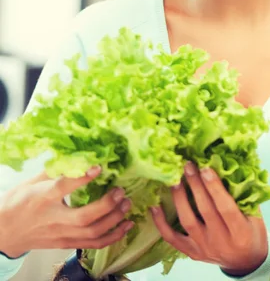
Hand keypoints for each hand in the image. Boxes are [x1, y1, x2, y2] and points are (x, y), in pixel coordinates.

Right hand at [0, 166, 133, 257]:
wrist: (4, 232)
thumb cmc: (18, 202)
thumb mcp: (32, 181)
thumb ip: (55, 169)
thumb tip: (78, 154)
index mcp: (43, 197)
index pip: (64, 187)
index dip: (82, 177)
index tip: (99, 167)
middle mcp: (54, 218)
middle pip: (84, 217)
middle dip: (107, 205)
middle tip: (121, 191)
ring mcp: (61, 235)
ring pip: (92, 234)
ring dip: (114, 220)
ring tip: (127, 204)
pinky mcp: (65, 244)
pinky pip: (93, 245)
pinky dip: (112, 237)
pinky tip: (125, 226)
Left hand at [151, 162, 267, 275]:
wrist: (246, 262)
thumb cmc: (252, 233)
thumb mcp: (255, 215)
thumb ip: (243, 195)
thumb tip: (227, 166)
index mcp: (241, 233)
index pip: (226, 208)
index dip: (215, 188)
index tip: (206, 168)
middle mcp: (221, 243)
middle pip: (205, 211)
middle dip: (196, 185)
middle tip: (187, 165)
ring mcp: (205, 249)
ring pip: (187, 222)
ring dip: (179, 198)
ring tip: (175, 179)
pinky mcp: (193, 253)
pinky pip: (173, 238)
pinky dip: (161, 223)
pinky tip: (154, 206)